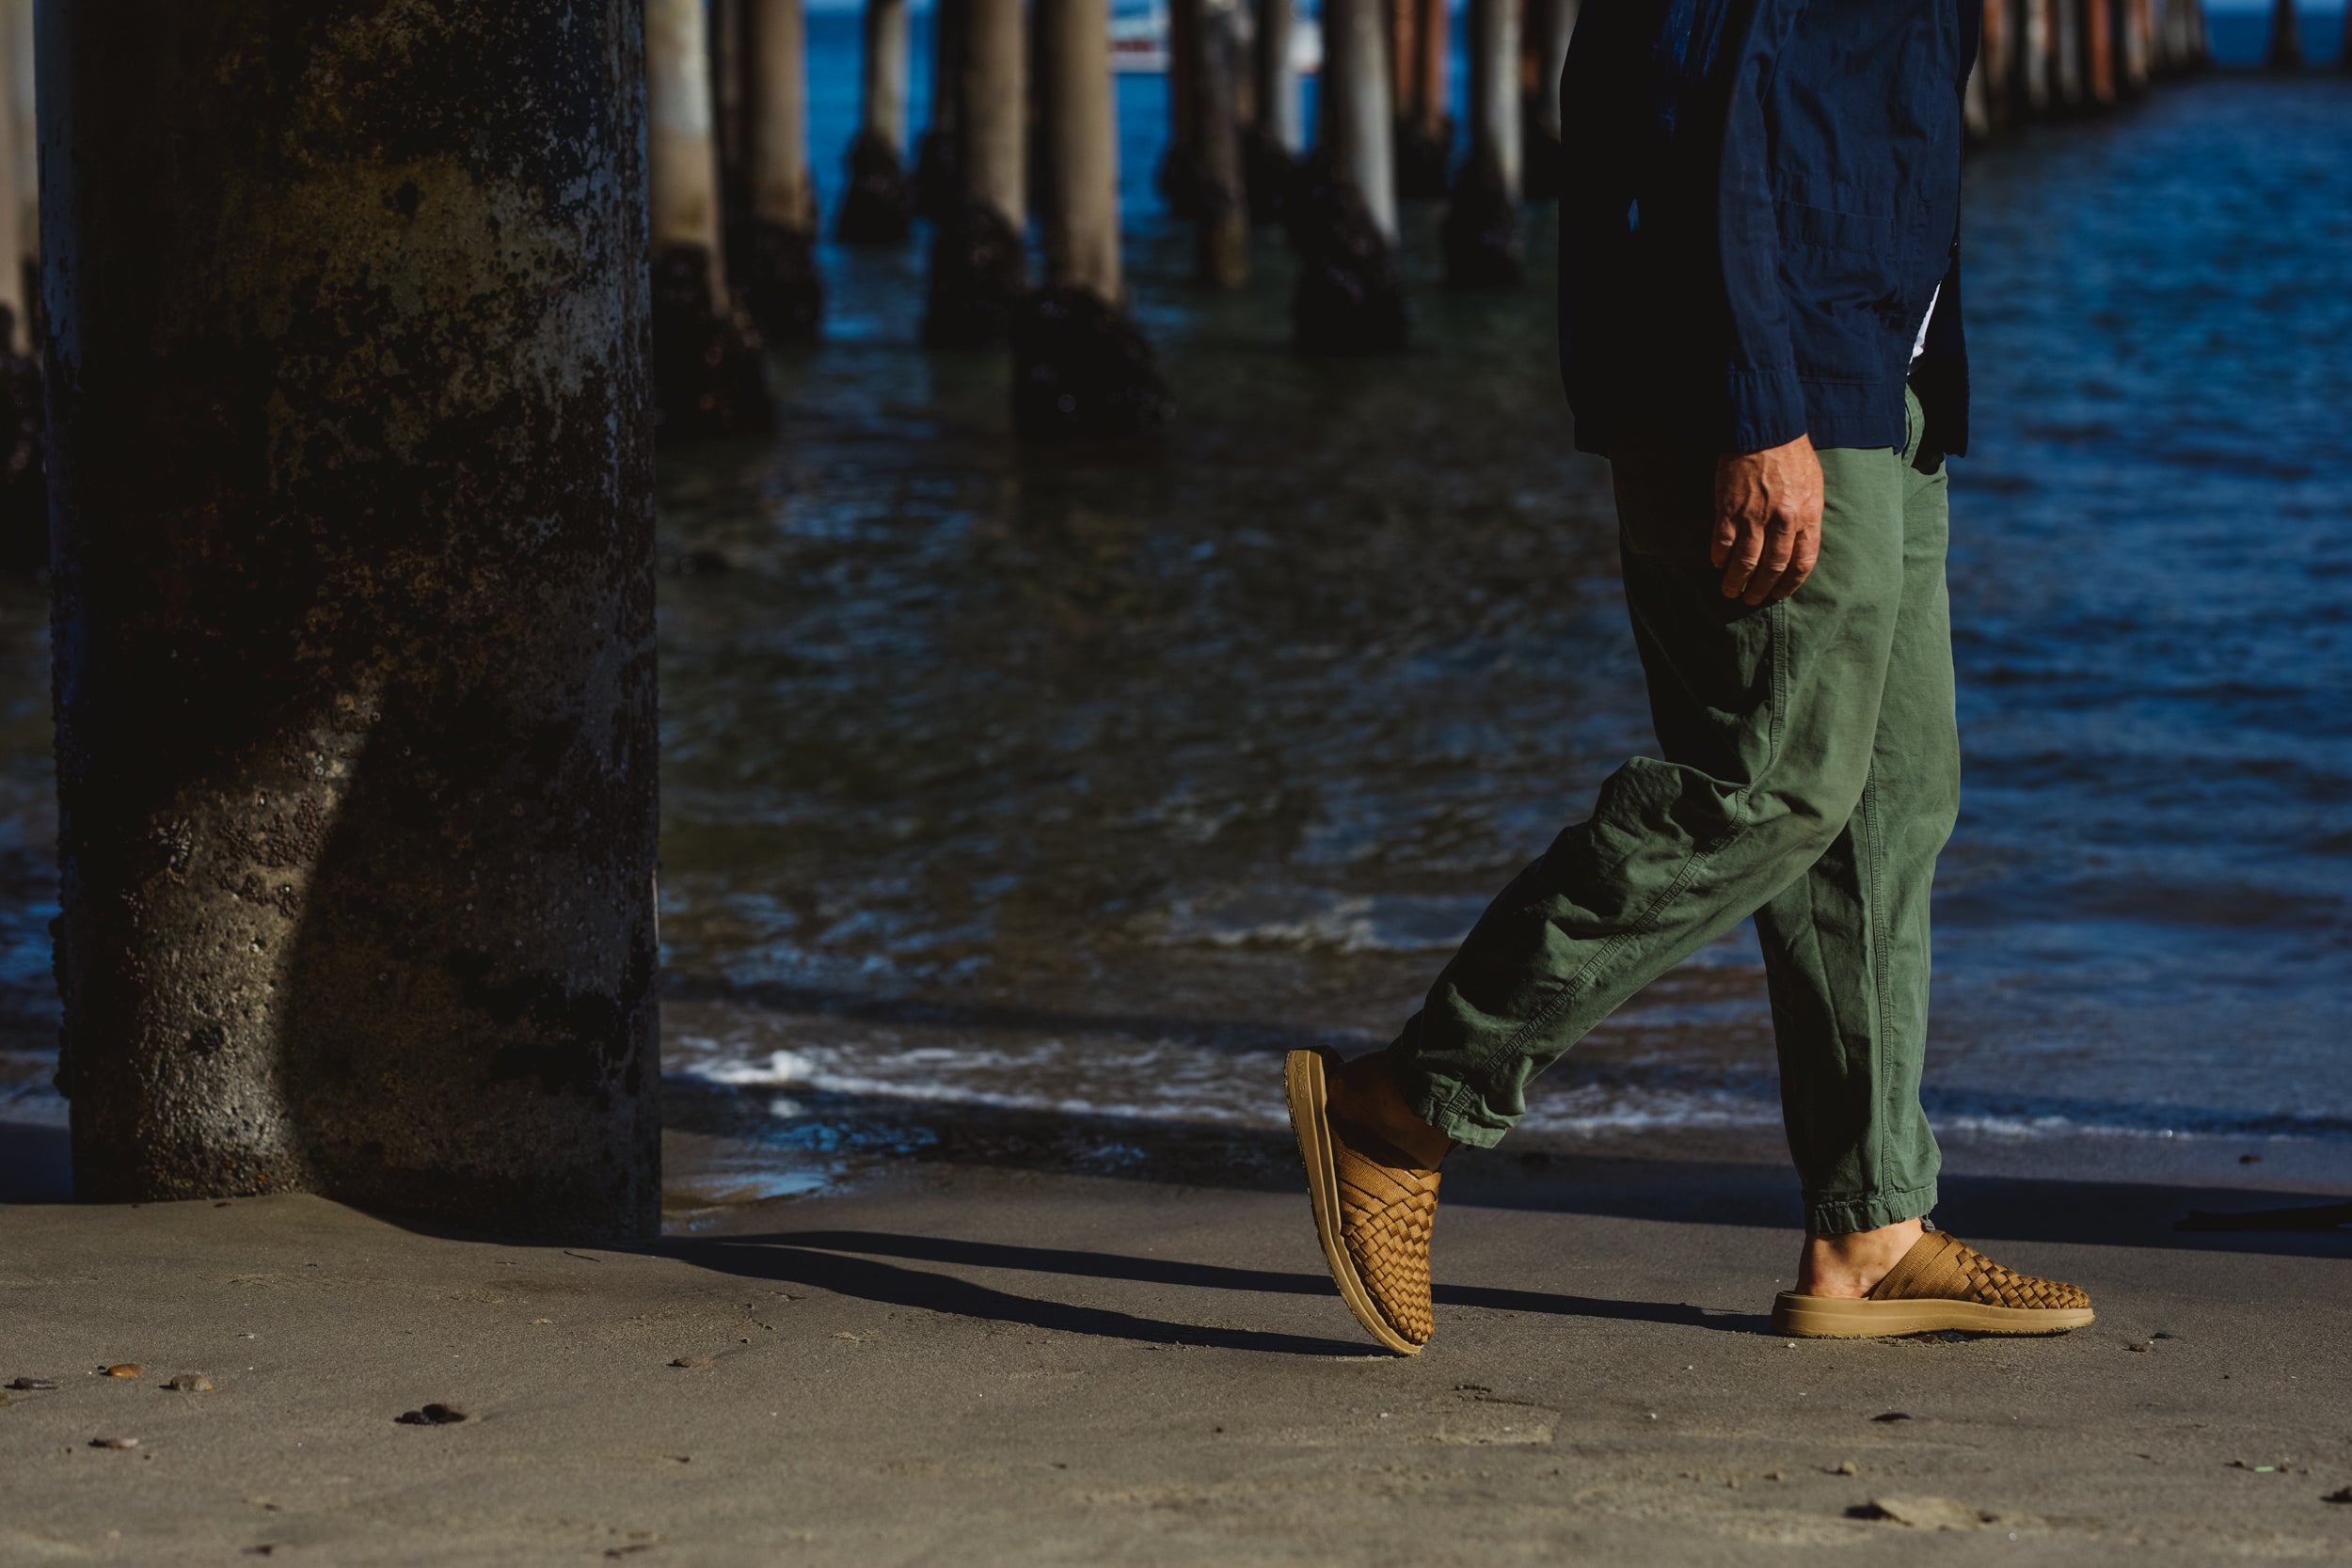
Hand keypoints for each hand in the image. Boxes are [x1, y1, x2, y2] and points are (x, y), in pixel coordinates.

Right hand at [1713, 434, 1823, 603]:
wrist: (1766, 430)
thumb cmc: (1792, 456)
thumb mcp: (1813, 487)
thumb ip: (1807, 517)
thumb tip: (1799, 543)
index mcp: (1806, 516)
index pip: (1802, 562)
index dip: (1790, 583)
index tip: (1781, 593)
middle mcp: (1782, 521)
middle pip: (1773, 568)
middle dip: (1762, 589)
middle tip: (1753, 599)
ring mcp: (1754, 517)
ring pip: (1746, 561)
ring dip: (1737, 580)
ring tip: (1731, 591)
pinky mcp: (1729, 509)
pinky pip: (1722, 542)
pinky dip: (1719, 557)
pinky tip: (1718, 564)